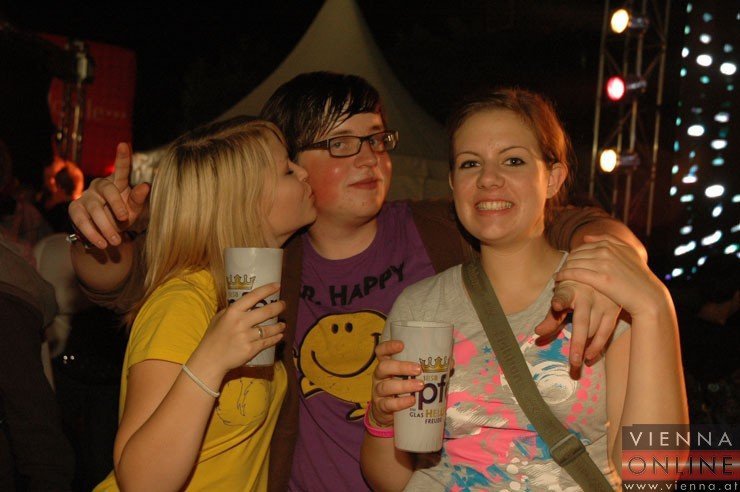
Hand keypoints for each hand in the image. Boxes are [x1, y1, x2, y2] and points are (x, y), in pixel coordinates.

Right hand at [67, 142, 150, 247]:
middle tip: (124, 219)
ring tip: (116, 241)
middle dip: (116, 205)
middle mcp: (100, 185)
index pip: (121, 169)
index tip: (124, 144)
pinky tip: (102, 243)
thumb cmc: (122, 215)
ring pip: (95, 209)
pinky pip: (82, 221)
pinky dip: (93, 233)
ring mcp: (86, 196)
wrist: (105, 232)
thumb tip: (146, 185)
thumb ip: (138, 199)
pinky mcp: (75, 209)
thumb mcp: (134, 209)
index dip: (122, 157)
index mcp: (117, 183)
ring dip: (106, 226)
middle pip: (107, 190)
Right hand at [194, 283, 285, 373]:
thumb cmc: (213, 337)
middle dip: (278, 307)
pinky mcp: (251, 349)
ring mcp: (247, 336)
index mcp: (233, 312)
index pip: (253, 296)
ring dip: (279, 326)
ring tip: (283, 324)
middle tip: (283, 305)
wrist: (210, 360)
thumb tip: (247, 303)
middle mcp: (241, 322)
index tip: (277, 285)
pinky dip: (275, 338)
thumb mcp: (219, 318)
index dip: (267, 289)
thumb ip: (232, 310)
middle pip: (266, 312)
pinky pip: (267, 342)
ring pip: (269, 329)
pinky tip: (279, 335)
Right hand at [369, 340, 423, 426]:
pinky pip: (388, 404)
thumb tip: (449, 362)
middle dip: (400, 366)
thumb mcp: (411, 377)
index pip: (381, 351)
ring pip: (386, 386)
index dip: (389, 346)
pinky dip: (400, 402)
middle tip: (418, 369)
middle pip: (383, 367)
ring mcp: (378, 392)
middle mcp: (380, 377)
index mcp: (387, 365)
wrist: (391, 415)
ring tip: (420, 385)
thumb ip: (428, 369)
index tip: (402, 345)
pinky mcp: (381, 407)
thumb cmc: (404, 390)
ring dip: (403, 385)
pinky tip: (411, 401)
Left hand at [535, 279, 621, 366]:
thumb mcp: (560, 300)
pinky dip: (598, 346)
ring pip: (595, 329)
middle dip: (578, 343)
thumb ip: (551, 318)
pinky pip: (606, 332)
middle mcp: (588, 296)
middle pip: (582, 322)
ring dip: (587, 347)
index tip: (557, 305)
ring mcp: (602, 303)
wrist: (595, 273)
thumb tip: (537, 333)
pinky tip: (590, 357)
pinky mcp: (613, 310)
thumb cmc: (573, 289)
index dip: (560, 301)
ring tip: (578, 362)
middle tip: (573, 362)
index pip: (563, 296)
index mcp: (570, 290)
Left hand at [554, 234, 670, 318]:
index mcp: (612, 244)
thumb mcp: (628, 254)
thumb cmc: (637, 278)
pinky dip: (564, 275)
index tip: (569, 262)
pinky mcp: (601, 278)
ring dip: (563, 269)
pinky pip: (575, 273)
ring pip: (574, 263)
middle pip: (577, 254)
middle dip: (567, 262)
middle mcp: (607, 251)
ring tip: (558, 276)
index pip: (584, 246)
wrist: (648, 296)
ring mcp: (604, 264)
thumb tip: (586, 237)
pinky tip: (558, 279)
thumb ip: (610, 242)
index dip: (574, 254)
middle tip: (561, 270)